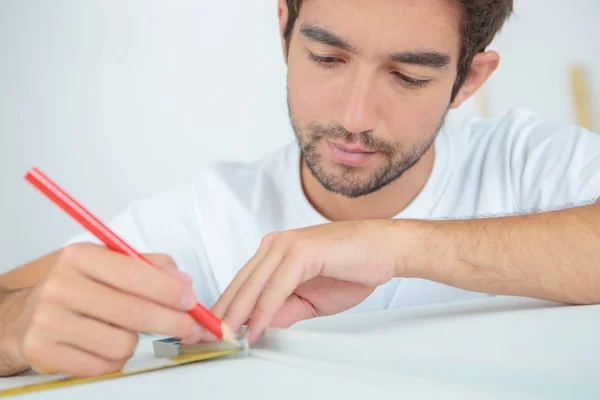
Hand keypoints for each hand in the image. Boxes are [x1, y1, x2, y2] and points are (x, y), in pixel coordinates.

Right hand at [6, 243, 201, 376]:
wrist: (23, 317)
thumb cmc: (77, 287)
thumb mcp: (109, 263)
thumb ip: (149, 266)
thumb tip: (184, 283)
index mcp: (79, 256)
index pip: (135, 274)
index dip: (170, 291)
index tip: (192, 301)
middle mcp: (60, 286)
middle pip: (133, 312)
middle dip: (173, 322)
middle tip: (193, 328)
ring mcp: (48, 321)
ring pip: (122, 343)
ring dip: (137, 342)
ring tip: (127, 331)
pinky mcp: (44, 352)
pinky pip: (104, 365)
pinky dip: (116, 359)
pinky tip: (107, 346)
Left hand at [208, 220, 400, 342]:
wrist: (385, 250)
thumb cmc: (351, 269)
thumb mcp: (310, 300)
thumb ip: (283, 310)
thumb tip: (257, 327)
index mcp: (273, 253)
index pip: (240, 285)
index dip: (223, 310)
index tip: (209, 332)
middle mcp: (274, 245)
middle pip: (240, 285)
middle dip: (221, 315)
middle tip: (203, 339)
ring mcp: (287, 246)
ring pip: (253, 286)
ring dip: (235, 316)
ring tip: (221, 339)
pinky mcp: (302, 251)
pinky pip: (276, 287)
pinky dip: (263, 310)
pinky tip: (253, 329)